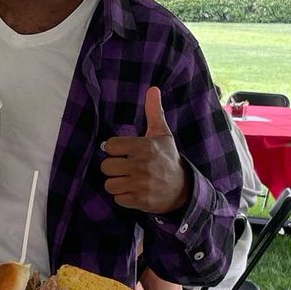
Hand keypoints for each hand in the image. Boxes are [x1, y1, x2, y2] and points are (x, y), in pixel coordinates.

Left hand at [100, 87, 190, 213]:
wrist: (183, 188)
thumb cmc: (168, 159)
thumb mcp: (162, 134)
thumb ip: (154, 112)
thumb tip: (153, 89)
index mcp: (144, 146)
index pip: (110, 146)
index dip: (114, 150)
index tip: (123, 152)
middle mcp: (142, 165)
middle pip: (106, 166)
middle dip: (114, 168)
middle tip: (125, 168)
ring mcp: (141, 184)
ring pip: (110, 184)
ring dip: (117, 184)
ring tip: (128, 180)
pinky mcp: (141, 200)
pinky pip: (118, 199)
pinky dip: (124, 197)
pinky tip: (134, 191)